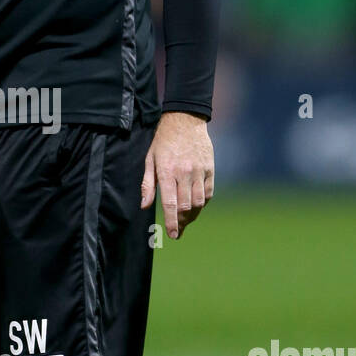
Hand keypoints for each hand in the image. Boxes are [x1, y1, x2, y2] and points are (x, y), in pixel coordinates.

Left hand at [140, 111, 213, 239]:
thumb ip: (147, 184)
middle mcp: (184, 172)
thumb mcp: (150, 160)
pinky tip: (195, 207)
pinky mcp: (209, 169)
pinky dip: (203, 203)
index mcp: (167, 171)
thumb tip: (145, 206)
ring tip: (185, 221)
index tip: (172, 235)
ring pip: (199, 202)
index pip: (170, 203)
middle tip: (177, 231)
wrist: (185, 120)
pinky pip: (208, 192)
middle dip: (181, 222)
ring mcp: (199, 171)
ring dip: (193, 215)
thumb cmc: (163, 142)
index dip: (172, 222)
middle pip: (186, 206)